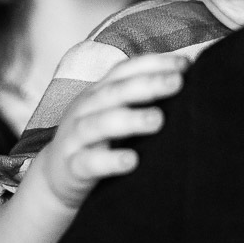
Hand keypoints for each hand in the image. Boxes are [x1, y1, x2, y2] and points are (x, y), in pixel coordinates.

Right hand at [32, 53, 187, 210]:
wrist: (56, 178)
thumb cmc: (97, 142)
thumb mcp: (113, 115)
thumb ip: (140, 101)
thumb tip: (187, 85)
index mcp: (98, 93)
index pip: (125, 71)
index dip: (154, 64)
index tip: (186, 65)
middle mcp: (85, 109)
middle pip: (114, 92)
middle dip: (147, 84)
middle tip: (177, 83)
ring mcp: (75, 138)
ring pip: (99, 124)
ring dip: (129, 119)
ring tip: (158, 119)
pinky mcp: (71, 168)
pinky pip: (88, 163)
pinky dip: (109, 161)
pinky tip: (132, 161)